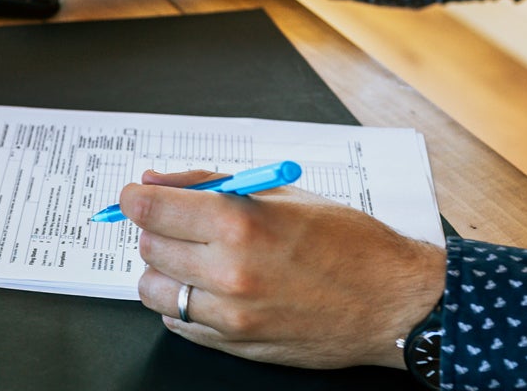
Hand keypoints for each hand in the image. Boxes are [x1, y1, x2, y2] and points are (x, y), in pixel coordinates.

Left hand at [121, 169, 446, 369]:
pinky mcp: (236, 345)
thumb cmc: (348, 243)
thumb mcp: (281, 194)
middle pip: (149, 247)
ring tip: (192, 259)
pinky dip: (181, 305)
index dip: (135, 199)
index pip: (152, 209)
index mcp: (239, 223)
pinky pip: (180, 324)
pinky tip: (208, 289)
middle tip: (178, 224)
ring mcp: (231, 315)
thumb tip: (155, 181)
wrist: (394, 303)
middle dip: (155, 230)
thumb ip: (210, 183)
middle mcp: (230, 271)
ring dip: (163, 271)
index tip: (133, 197)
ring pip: (155, 291)